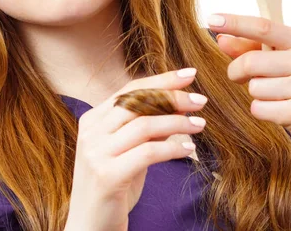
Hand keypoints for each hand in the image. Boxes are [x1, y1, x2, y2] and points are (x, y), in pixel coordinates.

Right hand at [66, 69, 207, 230]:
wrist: (91, 227)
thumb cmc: (114, 187)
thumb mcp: (131, 151)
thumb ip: (149, 127)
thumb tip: (180, 105)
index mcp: (92, 120)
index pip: (130, 89)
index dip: (161, 79)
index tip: (189, 74)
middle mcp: (90, 132)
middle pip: (137, 101)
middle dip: (173, 97)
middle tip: (200, 100)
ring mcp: (95, 153)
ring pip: (144, 125)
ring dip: (178, 122)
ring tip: (200, 125)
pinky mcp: (107, 176)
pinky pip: (148, 153)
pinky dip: (173, 148)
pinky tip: (189, 149)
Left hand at [207, 13, 290, 151]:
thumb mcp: (286, 61)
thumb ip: (252, 49)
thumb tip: (222, 39)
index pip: (263, 27)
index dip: (235, 23)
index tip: (212, 19)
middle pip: (250, 62)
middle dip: (237, 71)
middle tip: (242, 77)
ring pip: (253, 88)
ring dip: (257, 94)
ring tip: (278, 96)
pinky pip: (259, 108)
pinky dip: (262, 111)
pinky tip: (281, 110)